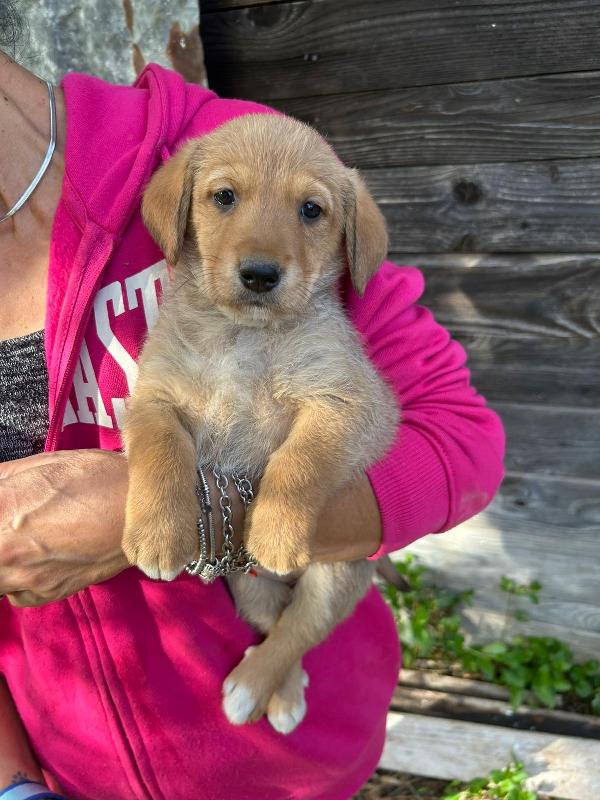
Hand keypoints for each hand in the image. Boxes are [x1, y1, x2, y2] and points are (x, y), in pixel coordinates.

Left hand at [0, 450, 128, 606]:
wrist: (148, 510)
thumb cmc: (100, 478)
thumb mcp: (45, 463)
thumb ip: (4, 477)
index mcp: (3, 507)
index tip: (5, 505)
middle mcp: (8, 550)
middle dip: (1, 538)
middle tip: (11, 526)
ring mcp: (29, 578)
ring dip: (4, 564)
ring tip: (19, 545)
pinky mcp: (50, 593)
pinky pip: (17, 596)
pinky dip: (19, 582)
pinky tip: (35, 561)